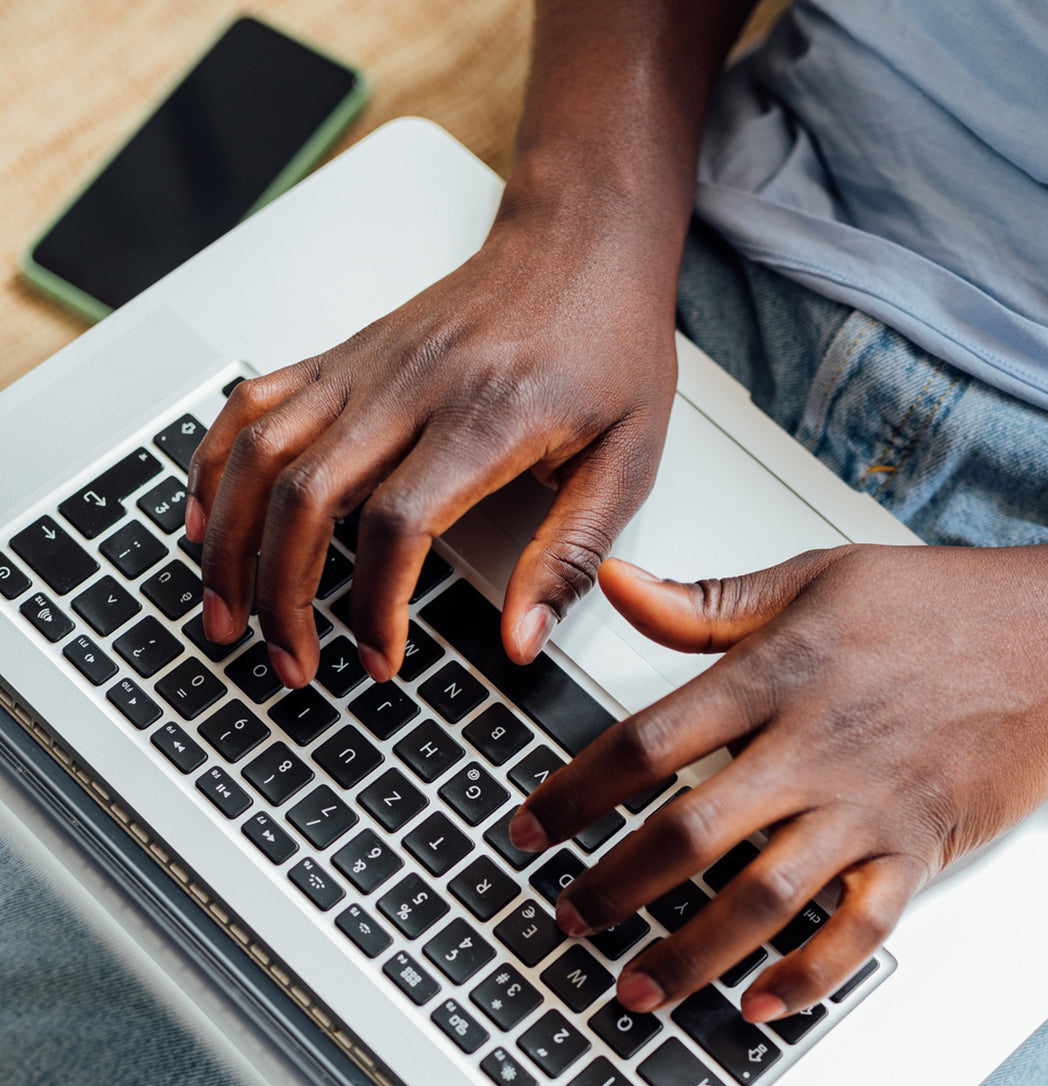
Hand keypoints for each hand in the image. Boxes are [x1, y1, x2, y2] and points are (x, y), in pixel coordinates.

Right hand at [185, 204, 677, 686]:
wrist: (580, 241)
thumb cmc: (608, 345)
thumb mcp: (627, 461)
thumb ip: (570, 554)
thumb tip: (522, 640)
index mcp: (486, 417)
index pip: (398, 522)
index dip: (376, 605)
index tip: (380, 660)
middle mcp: (409, 386)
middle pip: (307, 496)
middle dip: (283, 595)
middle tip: (291, 664)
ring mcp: (365, 366)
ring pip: (261, 452)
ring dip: (228, 541)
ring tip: (226, 613)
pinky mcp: (344, 355)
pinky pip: (252, 404)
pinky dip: (214, 462)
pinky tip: (204, 518)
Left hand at [510, 537, 1047, 1020]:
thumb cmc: (943, 603)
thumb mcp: (816, 576)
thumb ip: (708, 598)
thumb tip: (614, 584)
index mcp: (775, 674)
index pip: (646, 743)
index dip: (573, 792)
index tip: (528, 826)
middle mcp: (813, 747)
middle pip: (688, 833)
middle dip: (614, 887)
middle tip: (567, 918)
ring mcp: (868, 806)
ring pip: (761, 896)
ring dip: (690, 952)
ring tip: (634, 986)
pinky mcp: (920, 848)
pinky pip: (859, 930)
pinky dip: (808, 976)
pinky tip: (759, 1005)